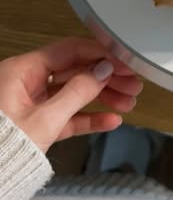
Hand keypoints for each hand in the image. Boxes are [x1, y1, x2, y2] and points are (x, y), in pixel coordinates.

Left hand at [0, 37, 142, 151]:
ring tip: (128, 102)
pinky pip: (67, 114)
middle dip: (106, 78)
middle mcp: (26, 81)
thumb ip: (77, 92)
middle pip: (75, 70)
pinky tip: (111, 120)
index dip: (99, 54)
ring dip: (102, 97)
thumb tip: (103, 70)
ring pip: (74, 92)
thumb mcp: (45, 120)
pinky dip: (88, 116)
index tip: (123, 62)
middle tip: (132, 83)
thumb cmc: (3, 149)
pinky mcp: (38, 123)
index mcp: (22, 70)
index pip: (69, 50)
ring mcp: (32, 102)